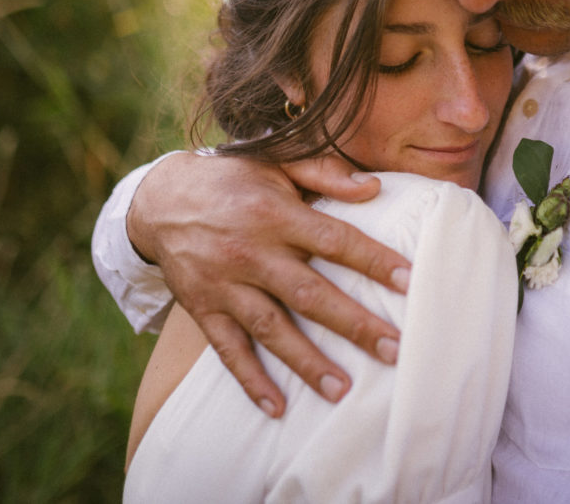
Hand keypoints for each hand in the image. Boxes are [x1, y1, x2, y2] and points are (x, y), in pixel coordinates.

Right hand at [126, 151, 410, 416]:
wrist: (160, 201)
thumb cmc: (233, 180)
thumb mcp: (276, 162)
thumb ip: (325, 173)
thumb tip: (374, 188)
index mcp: (275, 213)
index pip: (333, 240)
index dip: (372, 260)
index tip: (409, 281)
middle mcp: (250, 251)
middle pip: (308, 294)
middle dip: (353, 324)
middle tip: (394, 350)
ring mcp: (224, 284)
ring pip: (271, 328)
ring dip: (307, 362)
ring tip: (343, 390)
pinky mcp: (203, 309)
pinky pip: (228, 349)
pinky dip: (251, 380)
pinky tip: (277, 407)